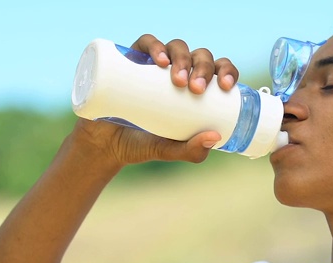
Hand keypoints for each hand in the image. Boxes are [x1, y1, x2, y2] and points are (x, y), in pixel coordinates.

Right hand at [72, 34, 240, 165]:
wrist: (105, 143)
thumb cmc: (143, 143)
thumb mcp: (170, 150)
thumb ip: (192, 151)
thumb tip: (214, 137)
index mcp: (196, 86)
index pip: (218, 70)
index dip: (227, 71)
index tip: (225, 87)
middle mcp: (179, 70)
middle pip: (199, 56)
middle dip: (203, 67)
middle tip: (195, 90)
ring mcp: (155, 63)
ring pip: (177, 47)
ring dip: (182, 57)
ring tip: (178, 79)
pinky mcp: (132, 58)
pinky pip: (147, 42)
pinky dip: (155, 45)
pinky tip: (161, 60)